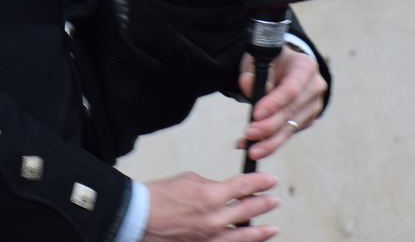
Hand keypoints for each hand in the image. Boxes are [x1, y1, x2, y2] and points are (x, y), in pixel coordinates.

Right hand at [142, 171, 278, 240]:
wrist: (140, 217)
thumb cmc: (160, 196)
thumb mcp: (189, 180)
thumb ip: (211, 185)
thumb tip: (224, 191)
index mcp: (210, 195)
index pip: (244, 186)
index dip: (261, 182)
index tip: (271, 180)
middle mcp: (214, 218)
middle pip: (248, 210)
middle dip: (264, 203)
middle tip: (274, 200)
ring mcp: (210, 236)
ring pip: (244, 235)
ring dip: (261, 231)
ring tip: (273, 228)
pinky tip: (249, 241)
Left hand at [236, 46, 327, 161]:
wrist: (284, 67)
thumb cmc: (270, 62)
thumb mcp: (259, 59)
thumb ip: (253, 72)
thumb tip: (248, 85)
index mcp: (304, 66)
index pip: (291, 88)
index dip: (274, 103)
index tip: (256, 114)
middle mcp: (314, 87)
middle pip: (292, 111)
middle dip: (269, 126)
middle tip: (250, 134)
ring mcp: (313, 106)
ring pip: (291, 128)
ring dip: (270, 141)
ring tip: (251, 150)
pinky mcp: (308, 120)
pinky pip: (287, 134)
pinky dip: (269, 142)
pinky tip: (252, 147)